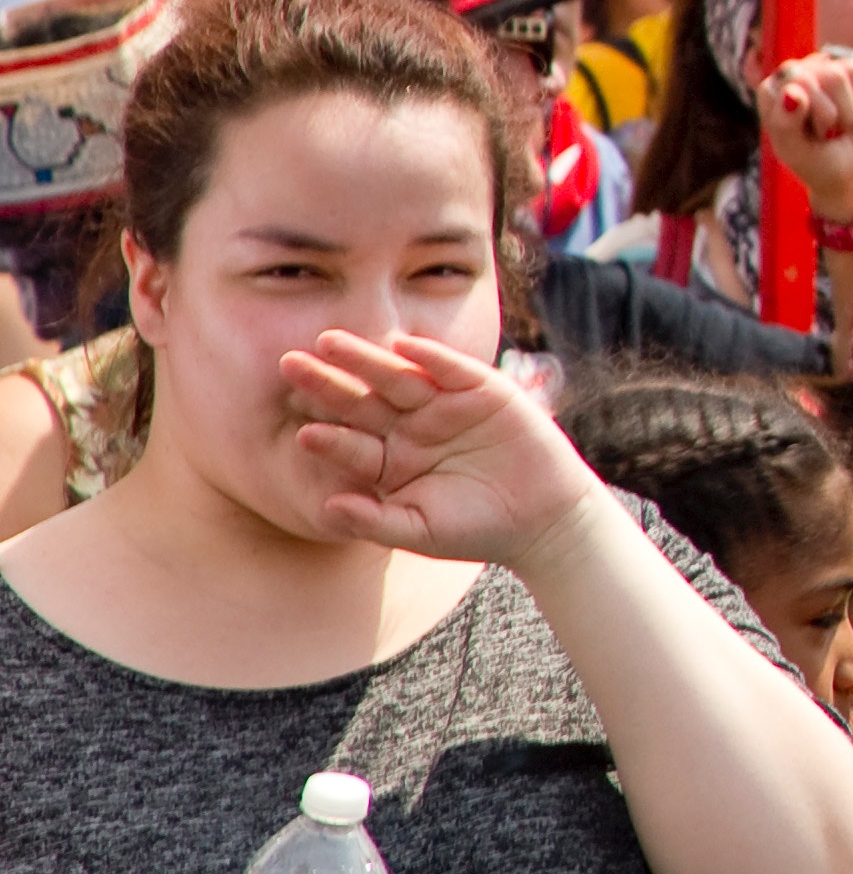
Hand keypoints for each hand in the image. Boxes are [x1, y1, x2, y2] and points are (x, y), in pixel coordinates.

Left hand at [275, 329, 603, 565]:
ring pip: (398, 377)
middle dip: (327, 382)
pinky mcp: (483, 391)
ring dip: (365, 358)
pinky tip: (406, 345)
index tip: (302, 434)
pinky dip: (432, 357)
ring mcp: (445, 407)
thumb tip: (328, 506)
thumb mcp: (419, 532)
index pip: (351, 446)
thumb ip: (373, 520)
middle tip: (287, 363)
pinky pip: (453, 370)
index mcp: (390, 462)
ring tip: (329, 342)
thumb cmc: (477, 530)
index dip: (329, 439)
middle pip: (362, 401)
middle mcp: (411, 429)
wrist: (543, 520)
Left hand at [758, 50, 852, 219]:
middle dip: (827, 113)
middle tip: (824, 133)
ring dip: (846, 114)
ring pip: (840, 76)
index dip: (803, 109)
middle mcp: (798, 75)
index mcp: (773, 91)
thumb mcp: (795, 151)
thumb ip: (785, 123)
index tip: (804, 133)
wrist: (852, 174)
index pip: (788, 79)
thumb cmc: (817, 162)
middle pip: (819, 74)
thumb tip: (792, 91)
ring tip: (839, 127)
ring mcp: (828, 70)